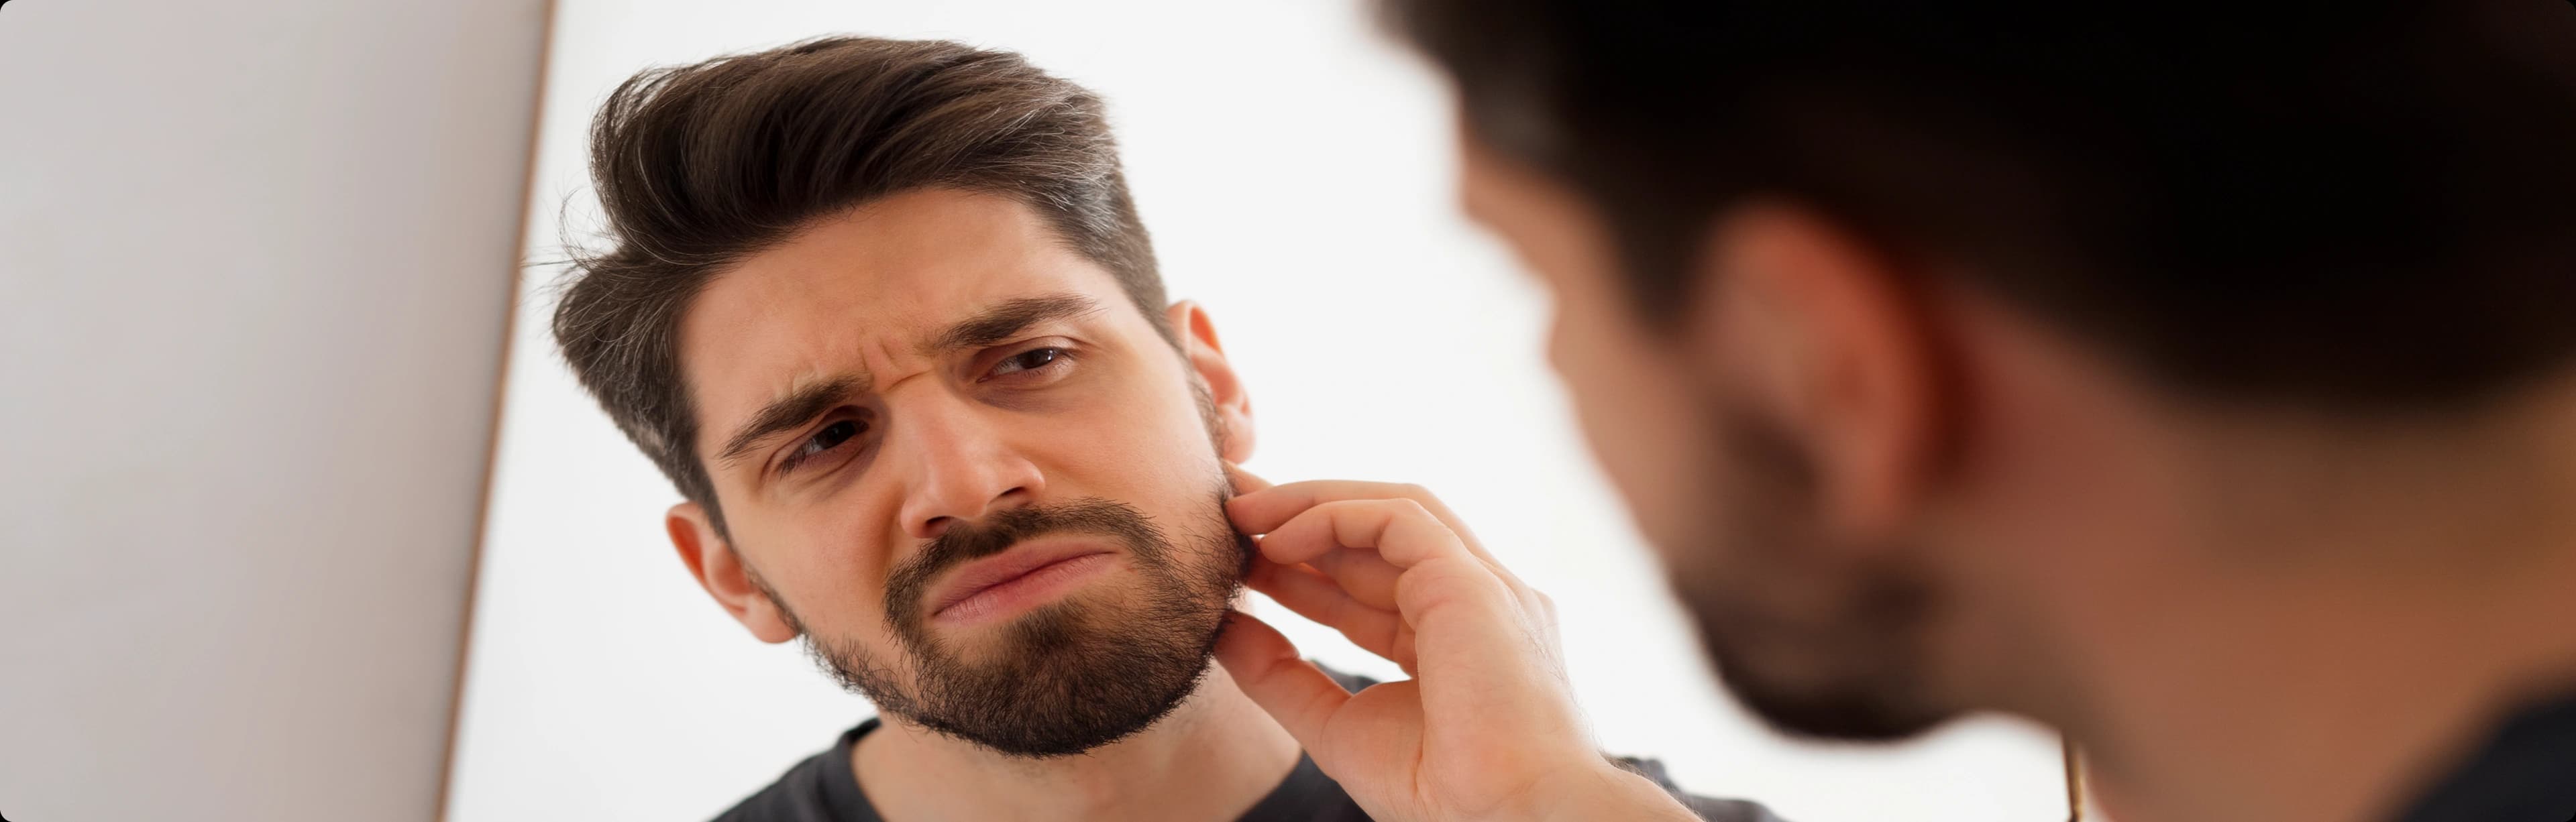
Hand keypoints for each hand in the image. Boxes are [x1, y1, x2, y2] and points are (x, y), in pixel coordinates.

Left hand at [1214, 466, 1699, 821]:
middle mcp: (1470, 599)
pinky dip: (1334, 515)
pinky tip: (1279, 538)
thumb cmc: (1443, 791)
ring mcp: (1478, 584)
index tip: (1234, 558)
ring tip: (1240, 511)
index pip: (1365, 582)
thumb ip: (1278, 677)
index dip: (1299, 564)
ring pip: (1391, 508)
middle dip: (1297, 517)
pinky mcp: (1471, 578)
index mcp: (1450, 636)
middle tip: (1224, 509)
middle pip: (1375, 537)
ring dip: (1311, 503)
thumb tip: (1220, 628)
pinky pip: (1398, 517)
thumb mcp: (1336, 726)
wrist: (1509, 815)